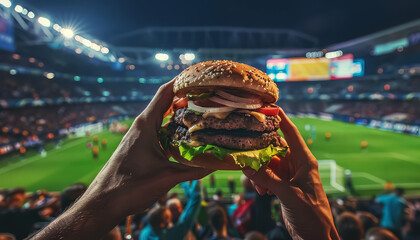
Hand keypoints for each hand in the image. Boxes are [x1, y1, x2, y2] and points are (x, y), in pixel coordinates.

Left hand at [32, 80, 212, 238]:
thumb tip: (219, 165)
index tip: (200, 76)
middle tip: (210, 97)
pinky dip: (175, 132)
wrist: (103, 203)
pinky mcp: (140, 148)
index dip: (182, 81)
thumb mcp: (166, 177)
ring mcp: (140, 137)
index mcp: (146, 124)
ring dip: (181, 116)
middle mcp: (143, 126)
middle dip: (187, 98)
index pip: (165, 93)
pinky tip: (188, 140)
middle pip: (166, 104)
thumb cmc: (129, 186)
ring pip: (164, 120)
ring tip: (203, 114)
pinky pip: (161, 134)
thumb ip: (194, 170)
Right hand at [242, 108, 338, 239]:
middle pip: (273, 147)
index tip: (268, 105)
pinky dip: (260, 181)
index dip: (280, 118)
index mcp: (304, 161)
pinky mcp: (283, 185)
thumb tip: (246, 166)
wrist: (316, 236)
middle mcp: (296, 164)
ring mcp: (289, 175)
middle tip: (245, 152)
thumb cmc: (312, 215)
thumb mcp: (289, 195)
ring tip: (256, 183)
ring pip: (267, 163)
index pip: (291, 133)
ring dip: (259, 171)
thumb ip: (268, 179)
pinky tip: (261, 191)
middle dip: (259, 152)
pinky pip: (266, 176)